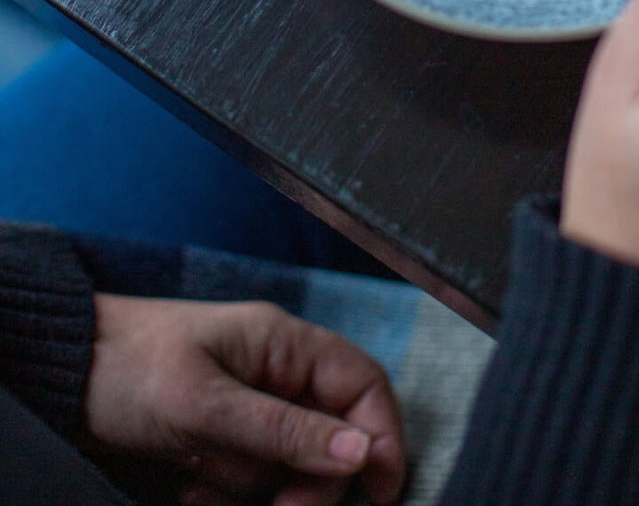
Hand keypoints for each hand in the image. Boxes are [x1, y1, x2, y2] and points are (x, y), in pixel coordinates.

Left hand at [85, 295, 405, 505]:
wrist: (59, 376)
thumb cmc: (129, 368)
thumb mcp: (206, 404)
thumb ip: (285, 431)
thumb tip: (361, 452)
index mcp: (284, 345)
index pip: (361, 385)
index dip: (382, 436)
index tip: (382, 493)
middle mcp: (276, 376)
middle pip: (331, 440)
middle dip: (309, 484)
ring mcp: (249, 413)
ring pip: (287, 472)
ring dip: (254, 492)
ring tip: (200, 483)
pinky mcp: (221, 447)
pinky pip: (246, 487)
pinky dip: (221, 497)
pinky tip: (187, 488)